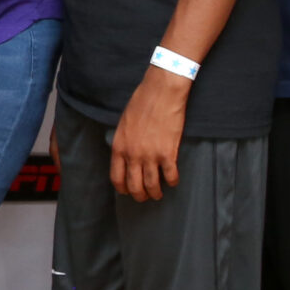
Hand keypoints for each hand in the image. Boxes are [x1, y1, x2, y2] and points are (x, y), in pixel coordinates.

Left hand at [109, 67, 188, 201]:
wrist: (161, 92)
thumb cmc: (142, 103)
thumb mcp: (124, 123)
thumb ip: (124, 142)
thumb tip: (126, 155)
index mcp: (119, 147)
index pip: (117, 177)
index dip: (122, 188)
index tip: (127, 191)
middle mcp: (133, 155)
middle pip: (134, 185)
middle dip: (140, 195)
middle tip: (145, 197)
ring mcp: (150, 155)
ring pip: (152, 185)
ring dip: (156, 193)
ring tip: (159, 194)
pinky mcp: (168, 153)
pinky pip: (170, 175)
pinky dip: (172, 182)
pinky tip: (173, 181)